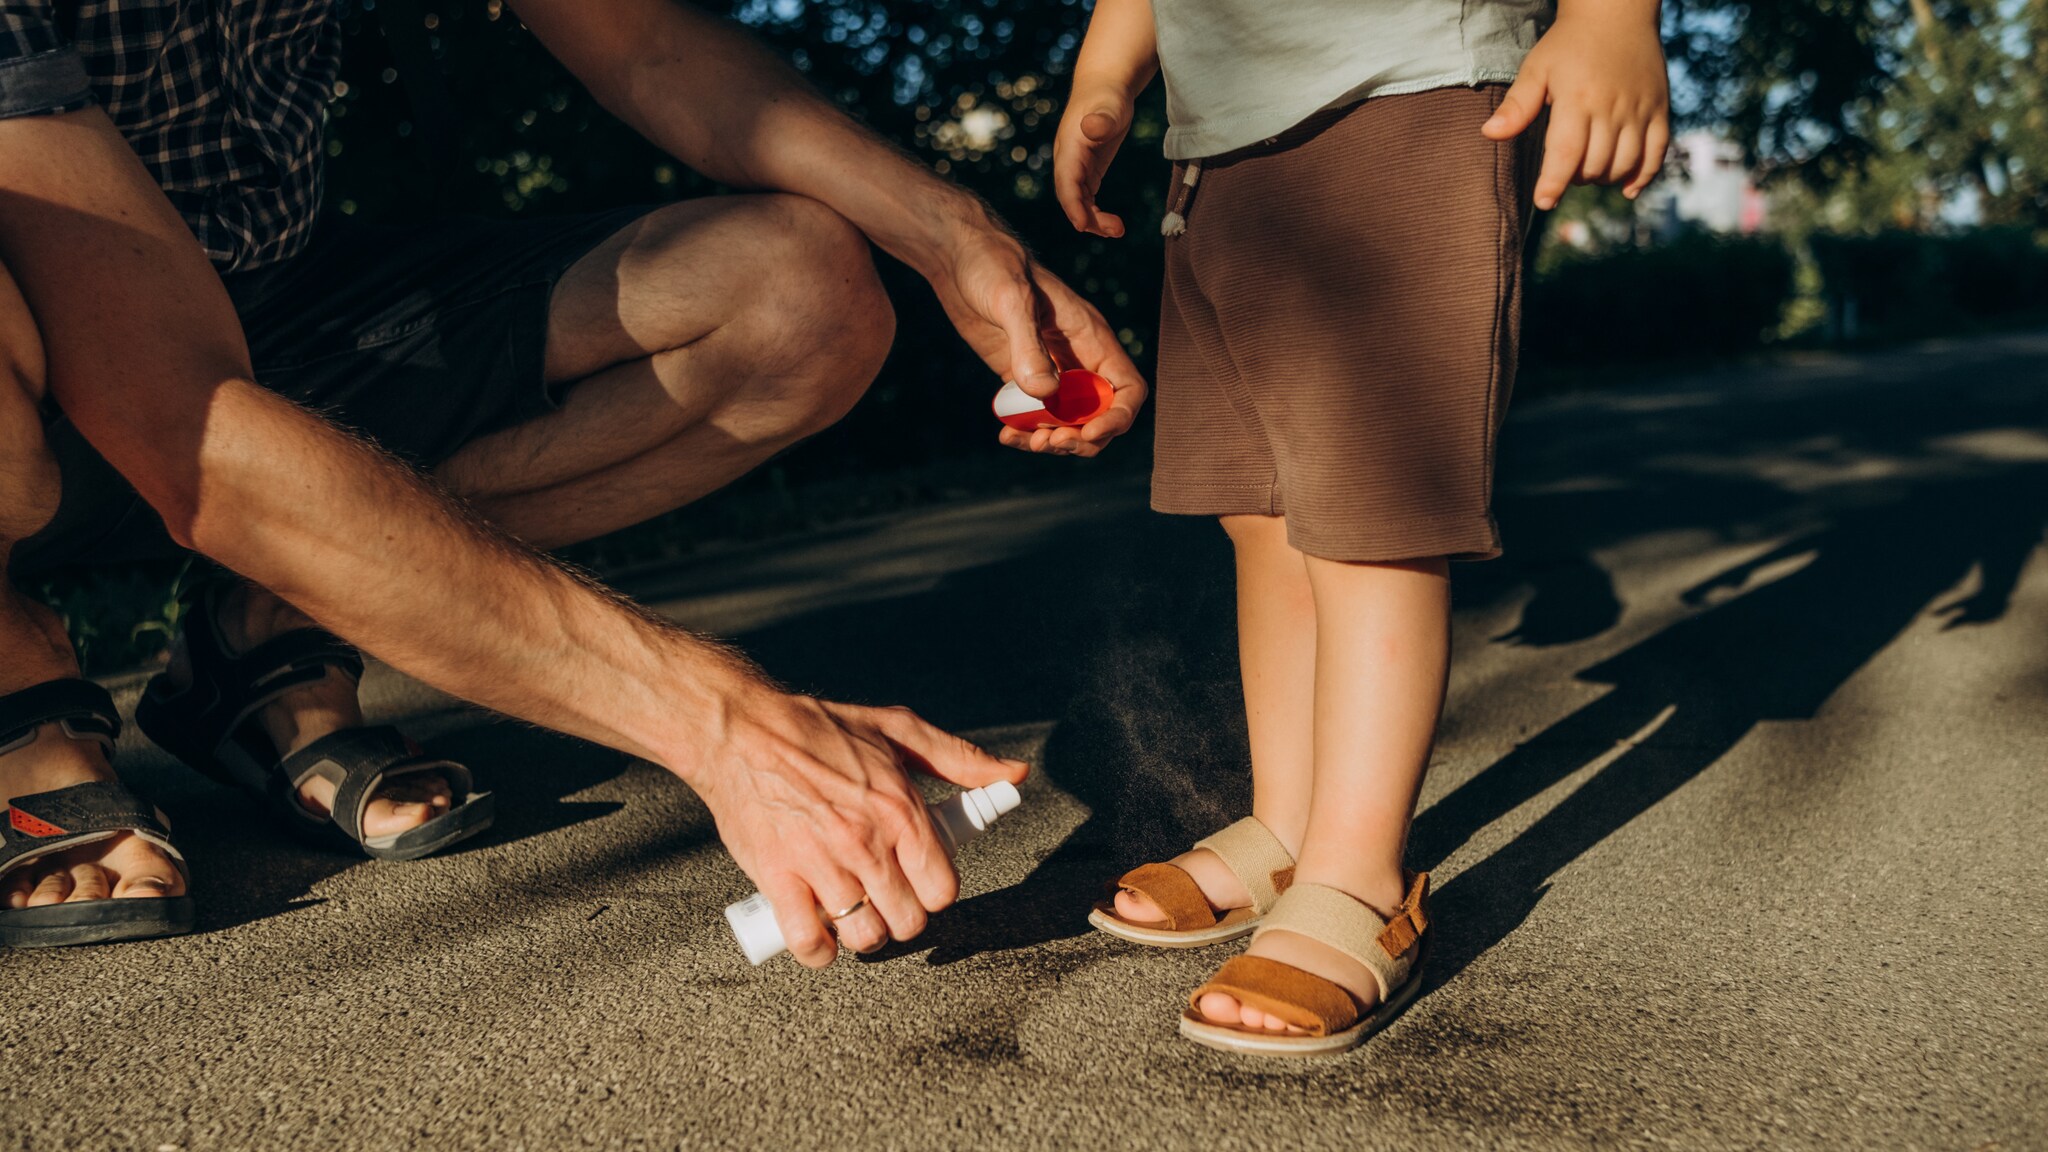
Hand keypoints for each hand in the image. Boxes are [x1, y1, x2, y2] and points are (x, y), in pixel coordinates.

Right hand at [686, 680, 1028, 967]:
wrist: (740, 731)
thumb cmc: (818, 728)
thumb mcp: (897, 729)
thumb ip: (959, 758)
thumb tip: (1013, 773)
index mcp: (900, 808)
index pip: (943, 888)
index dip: (935, 891)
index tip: (920, 880)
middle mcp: (866, 841)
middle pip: (908, 920)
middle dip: (902, 915)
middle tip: (886, 895)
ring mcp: (821, 864)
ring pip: (864, 935)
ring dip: (863, 932)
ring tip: (854, 909)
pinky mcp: (778, 879)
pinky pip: (810, 942)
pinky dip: (819, 950)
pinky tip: (821, 932)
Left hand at [926, 206, 1148, 457]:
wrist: (956, 253)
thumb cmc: (990, 263)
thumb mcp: (1010, 299)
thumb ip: (1028, 345)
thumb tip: (1044, 394)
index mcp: (1090, 336)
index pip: (1127, 388)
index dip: (1117, 417)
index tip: (1087, 432)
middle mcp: (1076, 356)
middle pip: (1100, 414)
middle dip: (1081, 437)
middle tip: (1046, 442)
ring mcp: (1049, 368)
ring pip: (1069, 421)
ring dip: (1054, 441)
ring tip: (1024, 442)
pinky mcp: (1021, 375)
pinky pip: (1035, 416)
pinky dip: (1025, 434)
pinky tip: (1005, 436)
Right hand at [1054, 87, 1135, 236]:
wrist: (1105, 86)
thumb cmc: (1108, 94)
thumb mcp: (1109, 105)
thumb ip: (1102, 119)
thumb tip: (1092, 128)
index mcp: (1069, 146)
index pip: (1066, 180)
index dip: (1072, 204)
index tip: (1083, 225)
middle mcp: (1068, 160)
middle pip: (1071, 197)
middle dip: (1088, 218)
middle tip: (1115, 231)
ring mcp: (1076, 167)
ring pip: (1079, 201)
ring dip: (1094, 220)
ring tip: (1118, 230)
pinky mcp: (1087, 170)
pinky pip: (1087, 198)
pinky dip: (1097, 213)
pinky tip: (1113, 224)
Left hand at [1481, 2, 1670, 207]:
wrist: (1616, 13)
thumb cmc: (1568, 44)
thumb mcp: (1537, 69)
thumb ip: (1517, 105)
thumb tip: (1488, 133)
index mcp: (1577, 100)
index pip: (1565, 154)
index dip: (1553, 184)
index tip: (1543, 201)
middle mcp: (1612, 107)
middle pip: (1594, 165)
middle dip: (1575, 178)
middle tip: (1566, 169)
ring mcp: (1639, 109)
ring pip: (1624, 164)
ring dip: (1604, 178)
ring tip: (1590, 170)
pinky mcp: (1659, 109)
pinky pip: (1657, 152)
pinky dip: (1643, 176)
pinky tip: (1627, 188)